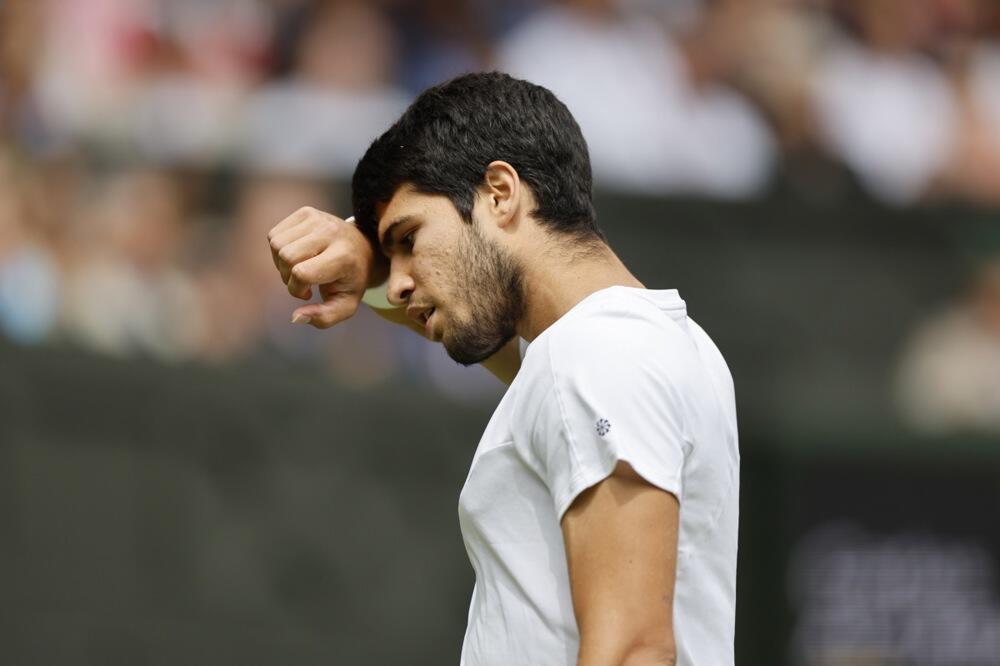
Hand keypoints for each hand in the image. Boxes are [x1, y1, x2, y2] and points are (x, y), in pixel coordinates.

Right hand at [267, 206, 380, 328]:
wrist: (363, 249)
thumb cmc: (351, 281)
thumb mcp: (346, 306)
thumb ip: (324, 318)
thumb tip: (295, 317)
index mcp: (343, 256)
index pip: (301, 273)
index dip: (297, 289)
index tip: (308, 293)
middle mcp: (330, 232)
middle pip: (286, 257)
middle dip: (287, 277)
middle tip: (303, 282)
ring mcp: (318, 218)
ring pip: (276, 244)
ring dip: (281, 263)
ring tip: (300, 267)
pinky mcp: (306, 212)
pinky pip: (274, 234)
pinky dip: (279, 250)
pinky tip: (297, 255)